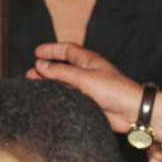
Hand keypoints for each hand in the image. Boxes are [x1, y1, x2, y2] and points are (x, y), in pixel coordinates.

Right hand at [26, 42, 143, 133]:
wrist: (131, 112)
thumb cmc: (114, 90)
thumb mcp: (84, 78)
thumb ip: (61, 72)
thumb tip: (40, 64)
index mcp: (88, 60)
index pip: (67, 50)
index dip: (52, 50)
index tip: (37, 52)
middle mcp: (87, 72)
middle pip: (62, 67)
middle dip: (46, 68)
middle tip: (31, 72)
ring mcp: (87, 88)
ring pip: (64, 82)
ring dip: (50, 83)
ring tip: (33, 85)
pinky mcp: (88, 102)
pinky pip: (69, 96)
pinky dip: (58, 95)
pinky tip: (48, 98)